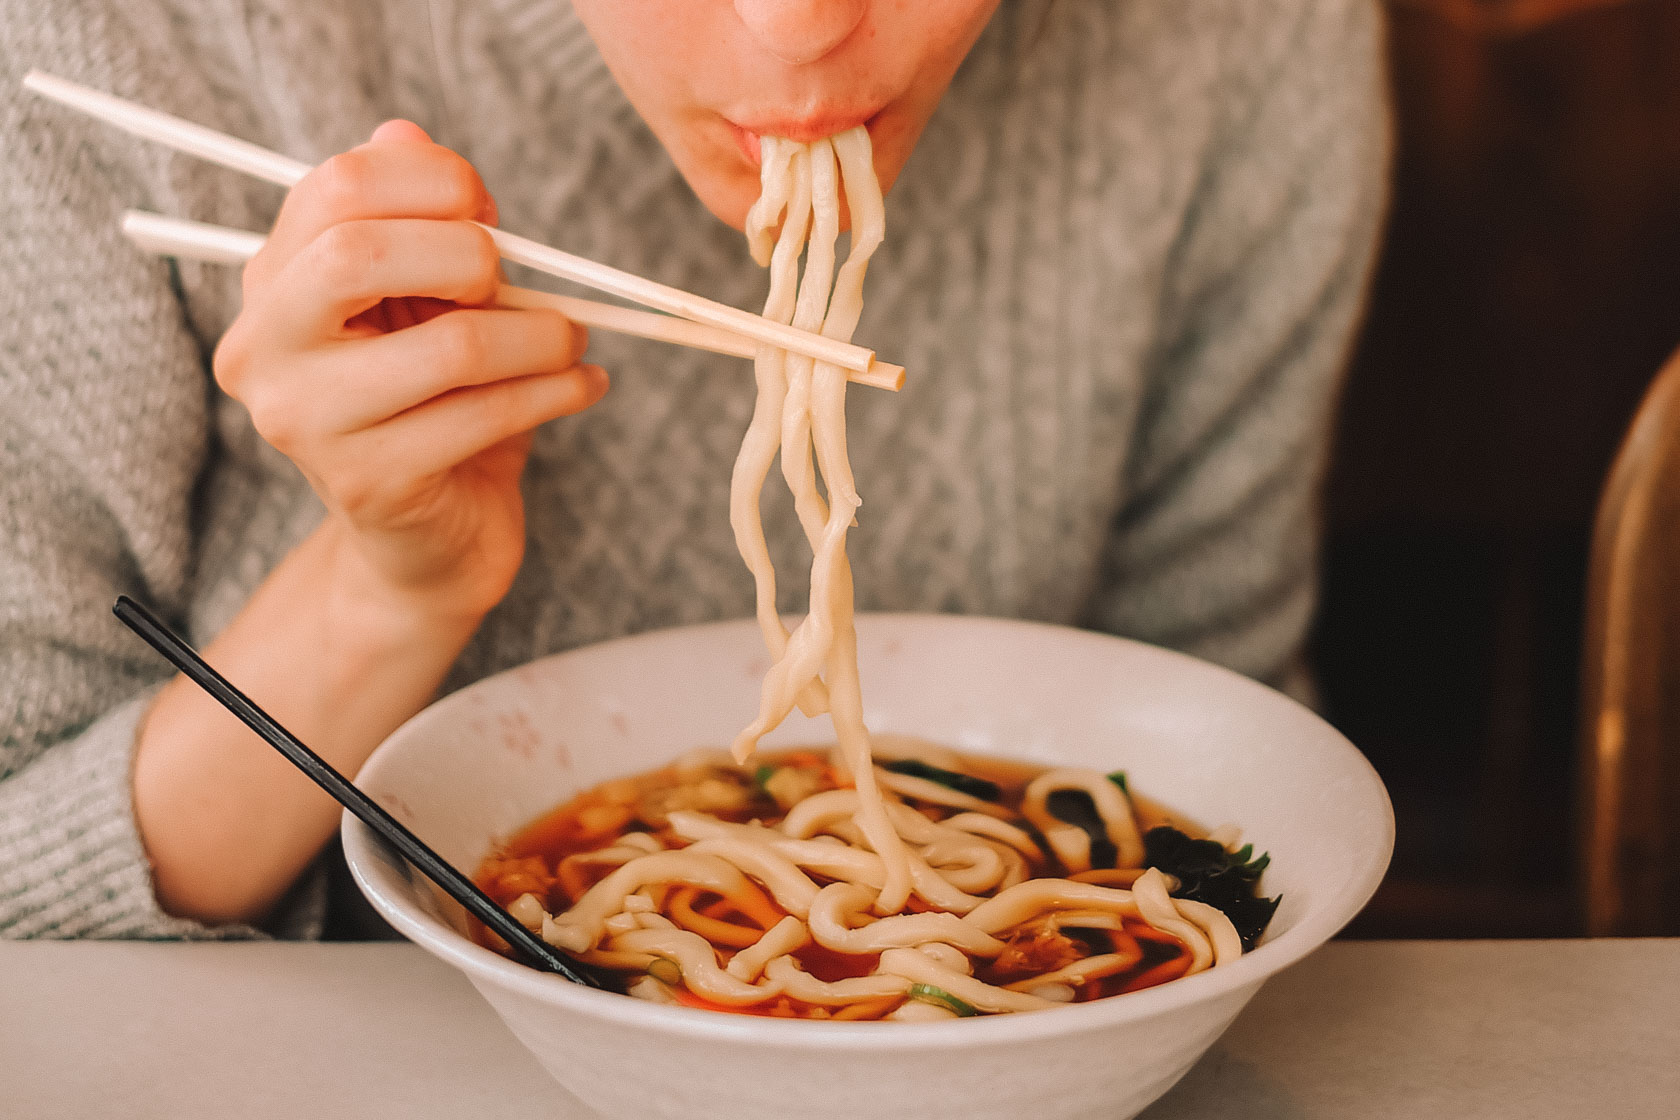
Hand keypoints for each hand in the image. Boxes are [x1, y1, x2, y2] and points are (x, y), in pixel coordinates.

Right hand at [213, 120, 607, 625]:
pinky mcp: (369, 484)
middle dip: (471, 254)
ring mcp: (307, 423)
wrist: (428, 540)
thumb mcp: (425, 302)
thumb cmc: (433, 403)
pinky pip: (487, 415)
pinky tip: (584, 386)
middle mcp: (266, 349)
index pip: (335, 187)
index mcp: (273, 283)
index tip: (486, 209)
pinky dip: (558, 391)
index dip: (430, 180)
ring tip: (574, 342)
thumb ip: (415, 221)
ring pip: (452, 345)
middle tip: (518, 280)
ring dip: (542, 335)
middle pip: (360, 251)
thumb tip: (405, 135)